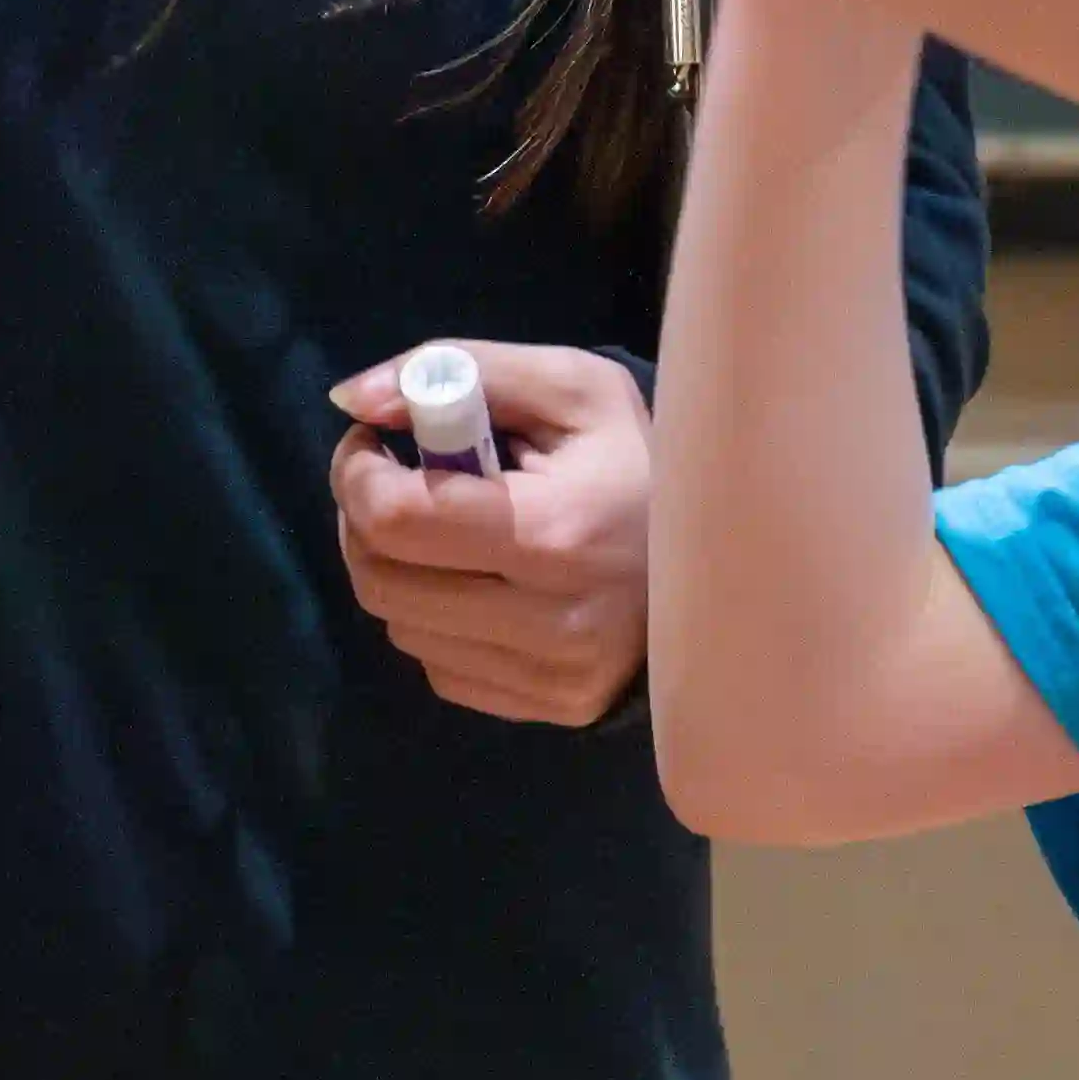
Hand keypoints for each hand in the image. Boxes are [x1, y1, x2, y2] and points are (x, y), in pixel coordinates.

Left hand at [324, 343, 659, 725]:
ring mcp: (551, 676)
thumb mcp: (570, 387)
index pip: (396, 518)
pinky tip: (479, 583)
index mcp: (553, 531)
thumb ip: (458, 369)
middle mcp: (550, 620)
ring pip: (400, 627)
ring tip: (442, 530)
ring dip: (398, 570)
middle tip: (391, 483)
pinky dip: (436, 620)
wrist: (726, 558)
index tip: (373, 444)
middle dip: (362, 521)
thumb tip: (352, 400)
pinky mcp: (550, 709)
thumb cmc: (635, 461)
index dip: (356, 473)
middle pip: (381, 581)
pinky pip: (439, 668)